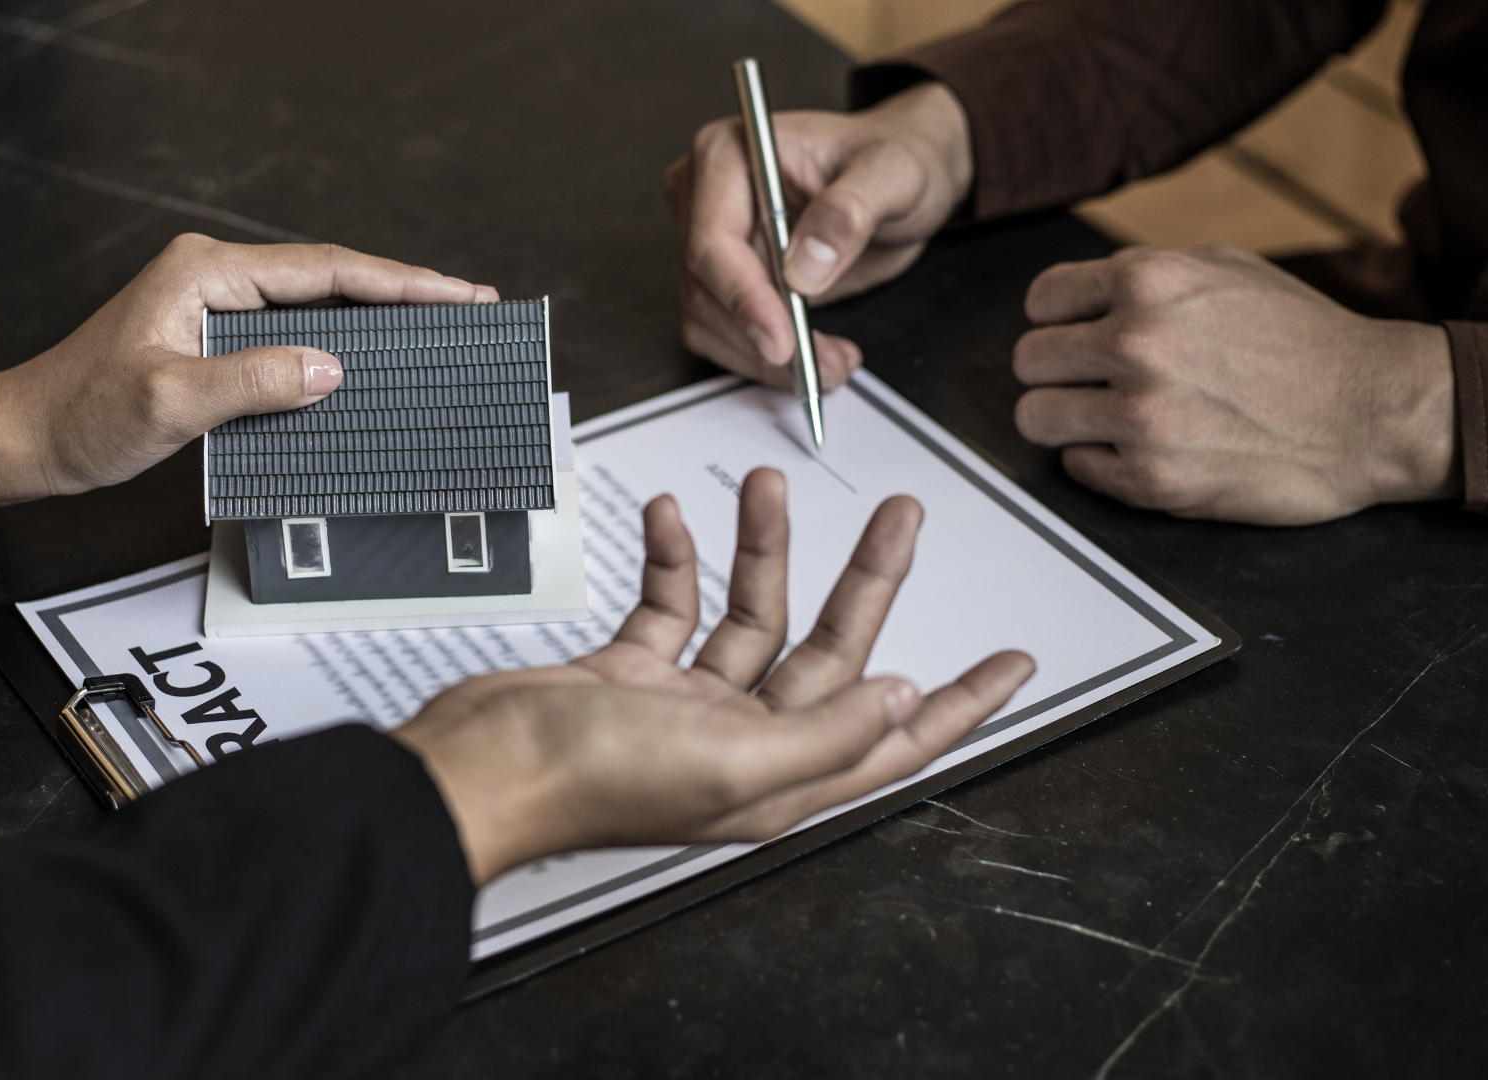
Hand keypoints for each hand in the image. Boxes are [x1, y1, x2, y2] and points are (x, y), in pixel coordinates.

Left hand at [0, 233, 497, 516]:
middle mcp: (214, 276)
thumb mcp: (169, 402)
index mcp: (206, 271)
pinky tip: (374, 362)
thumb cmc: (80, 417)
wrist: (28, 440)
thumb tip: (329, 368)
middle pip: (331, 277)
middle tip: (470, 305)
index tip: (455, 292)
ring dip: (378, 316)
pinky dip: (341, 343)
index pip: (324, 269)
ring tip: (440, 329)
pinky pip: (294, 333)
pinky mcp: (215, 339)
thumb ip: (251, 382)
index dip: (398, 281)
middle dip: (404, 291)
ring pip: (317, 304)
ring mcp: (215, 306)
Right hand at [395, 468, 1033, 883]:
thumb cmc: (584, 780)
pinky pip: (674, 603)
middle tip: (902, 515)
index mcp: (780, 779)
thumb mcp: (730, 761)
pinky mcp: (633, 672)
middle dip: (868, 581)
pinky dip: (678, 556)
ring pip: (753, 614)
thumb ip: (826, 732)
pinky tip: (672, 514)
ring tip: (768, 483)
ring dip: (764, 548)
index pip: (896, 739)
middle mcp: (745, 744)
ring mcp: (688, 706)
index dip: (964, 704)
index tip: (1017, 664)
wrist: (471, 770)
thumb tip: (907, 699)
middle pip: (831, 653)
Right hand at [665, 81, 972, 387]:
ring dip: (766, 358)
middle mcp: (706, 195)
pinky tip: (815, 351)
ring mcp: (712, 240)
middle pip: (706, 290)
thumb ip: (848, 213)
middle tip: (826, 362)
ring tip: (832, 359)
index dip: (743, 297)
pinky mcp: (727, 279)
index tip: (781, 341)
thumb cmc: (891, 157)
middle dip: (764, 338)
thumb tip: (805, 266)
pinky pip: (727, 334)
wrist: (898, 180)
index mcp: (729, 153)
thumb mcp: (891, 173)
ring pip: (710, 322)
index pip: (712, 240)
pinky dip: (766, 359)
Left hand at [1013, 245, 1459, 524]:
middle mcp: (1137, 343)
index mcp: (1148, 281)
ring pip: (1037, 419)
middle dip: (1057, 372)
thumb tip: (1083, 295)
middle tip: (1091, 384)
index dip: (1058, 320)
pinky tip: (1142, 449)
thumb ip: (1148, 275)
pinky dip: (1100, 461)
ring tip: (1107, 419)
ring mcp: (1142, 415)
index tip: (1078, 336)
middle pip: (1029, 363)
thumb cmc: (1306, 339)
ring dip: (1067, 420)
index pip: (1041, 301)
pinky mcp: (1152, 479)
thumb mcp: (1227, 270)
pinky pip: (1076, 467)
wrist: (1374, 413)